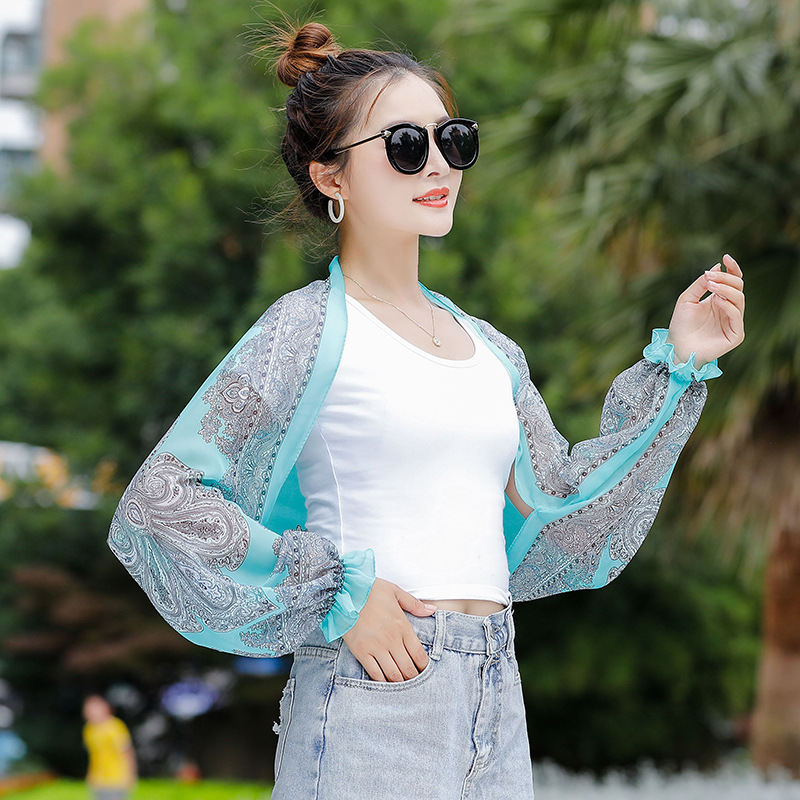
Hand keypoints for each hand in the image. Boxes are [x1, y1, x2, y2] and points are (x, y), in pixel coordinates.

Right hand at [342, 577, 435, 681]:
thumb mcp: (395, 592)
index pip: (419, 655)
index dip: (423, 667)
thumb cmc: (370, 590)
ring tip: (401, 683)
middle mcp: (392, 640)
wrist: (344, 591)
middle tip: (413, 679)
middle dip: (413, 677)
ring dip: (400, 682)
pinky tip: (385, 682)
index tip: (423, 669)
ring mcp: (376, 647)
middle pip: (408, 669)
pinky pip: (375, 674)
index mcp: (403, 626)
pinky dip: (382, 682)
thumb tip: (432, 610)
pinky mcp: (361, 652)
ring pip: (393, 675)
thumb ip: (415, 604)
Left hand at [666, 253, 744, 367]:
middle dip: (726, 278)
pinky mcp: (735, 335)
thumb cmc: (680, 325)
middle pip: (738, 287)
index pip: (733, 281)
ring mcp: (733, 322)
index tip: (725, 257)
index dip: (732, 268)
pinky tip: (716, 300)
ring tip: (711, 286)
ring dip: (726, 289)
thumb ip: (701, 284)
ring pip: (739, 299)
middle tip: (710, 276)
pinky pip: (736, 316)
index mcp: (720, 300)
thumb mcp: (687, 299)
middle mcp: (729, 309)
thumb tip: (716, 267)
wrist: (676, 347)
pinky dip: (728, 306)